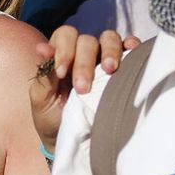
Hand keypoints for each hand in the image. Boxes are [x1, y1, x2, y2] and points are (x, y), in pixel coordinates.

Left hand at [29, 27, 137, 152]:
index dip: (64, 50)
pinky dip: (132, 46)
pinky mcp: (124, 67)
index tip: (61, 73)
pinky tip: (131, 52)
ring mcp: (105, 57)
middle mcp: (84, 51)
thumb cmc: (52, 117)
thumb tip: (42, 48)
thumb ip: (43, 74)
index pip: (65, 36)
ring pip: (110, 39)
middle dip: (84, 63)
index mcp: (62, 54)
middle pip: (87, 40)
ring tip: (110, 69)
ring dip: (110, 51)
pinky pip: (131, 48)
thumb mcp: (42, 99)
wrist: (70, 139)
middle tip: (82, 88)